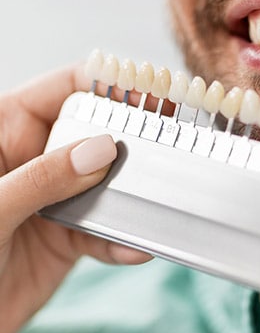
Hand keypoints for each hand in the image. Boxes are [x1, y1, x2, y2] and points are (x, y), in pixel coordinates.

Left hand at [0, 65, 151, 332]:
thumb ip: (43, 177)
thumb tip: (102, 149)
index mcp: (4, 133)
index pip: (62, 90)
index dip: (107, 85)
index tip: (151, 91)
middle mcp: (33, 161)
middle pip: (94, 135)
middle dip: (131, 140)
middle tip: (169, 144)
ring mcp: (52, 199)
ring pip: (106, 184)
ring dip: (132, 196)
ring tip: (158, 202)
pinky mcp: (66, 238)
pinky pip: (103, 232)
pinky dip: (122, 240)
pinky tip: (135, 247)